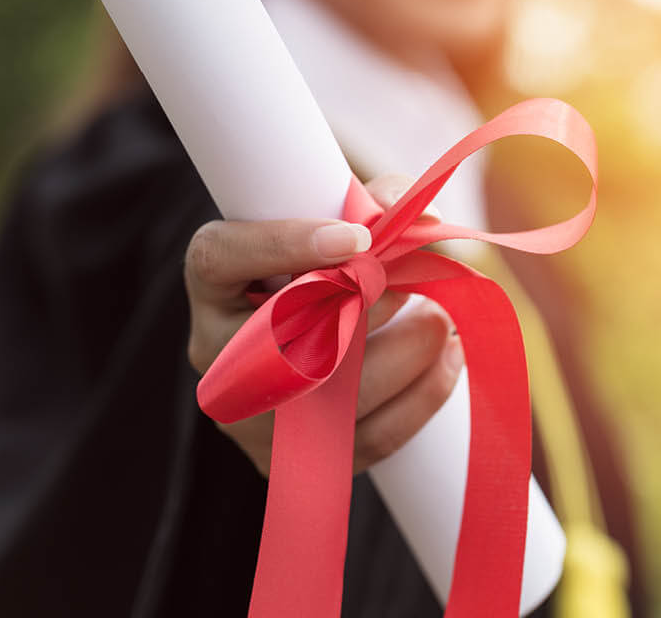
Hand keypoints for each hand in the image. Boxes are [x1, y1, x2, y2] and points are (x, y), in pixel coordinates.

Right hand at [185, 175, 461, 476]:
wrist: (305, 344)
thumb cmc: (321, 271)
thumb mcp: (330, 226)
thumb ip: (372, 203)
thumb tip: (421, 214)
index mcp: (212, 283)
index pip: (221, 258)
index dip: (285, 244)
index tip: (359, 237)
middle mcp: (216, 354)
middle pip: (290, 338)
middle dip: (370, 310)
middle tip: (417, 286)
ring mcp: (247, 415)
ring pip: (339, 395)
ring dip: (409, 353)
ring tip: (441, 322)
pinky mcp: (290, 457)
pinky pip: (368, 438)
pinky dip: (421, 397)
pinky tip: (447, 361)